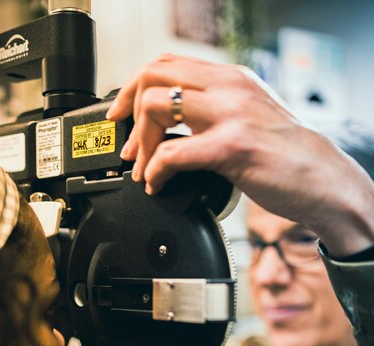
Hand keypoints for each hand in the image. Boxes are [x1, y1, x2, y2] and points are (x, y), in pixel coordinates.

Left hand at [107, 54, 373, 255]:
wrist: (321, 179)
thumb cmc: (285, 156)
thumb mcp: (248, 118)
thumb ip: (214, 113)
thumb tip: (171, 127)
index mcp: (230, 78)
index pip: (166, 63)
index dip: (132, 87)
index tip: (121, 115)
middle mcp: (228, 87)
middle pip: (153, 77)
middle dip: (131, 116)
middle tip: (131, 150)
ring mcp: (230, 114)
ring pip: (156, 107)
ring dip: (141, 145)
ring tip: (145, 171)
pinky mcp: (232, 147)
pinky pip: (172, 155)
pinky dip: (155, 173)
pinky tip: (158, 186)